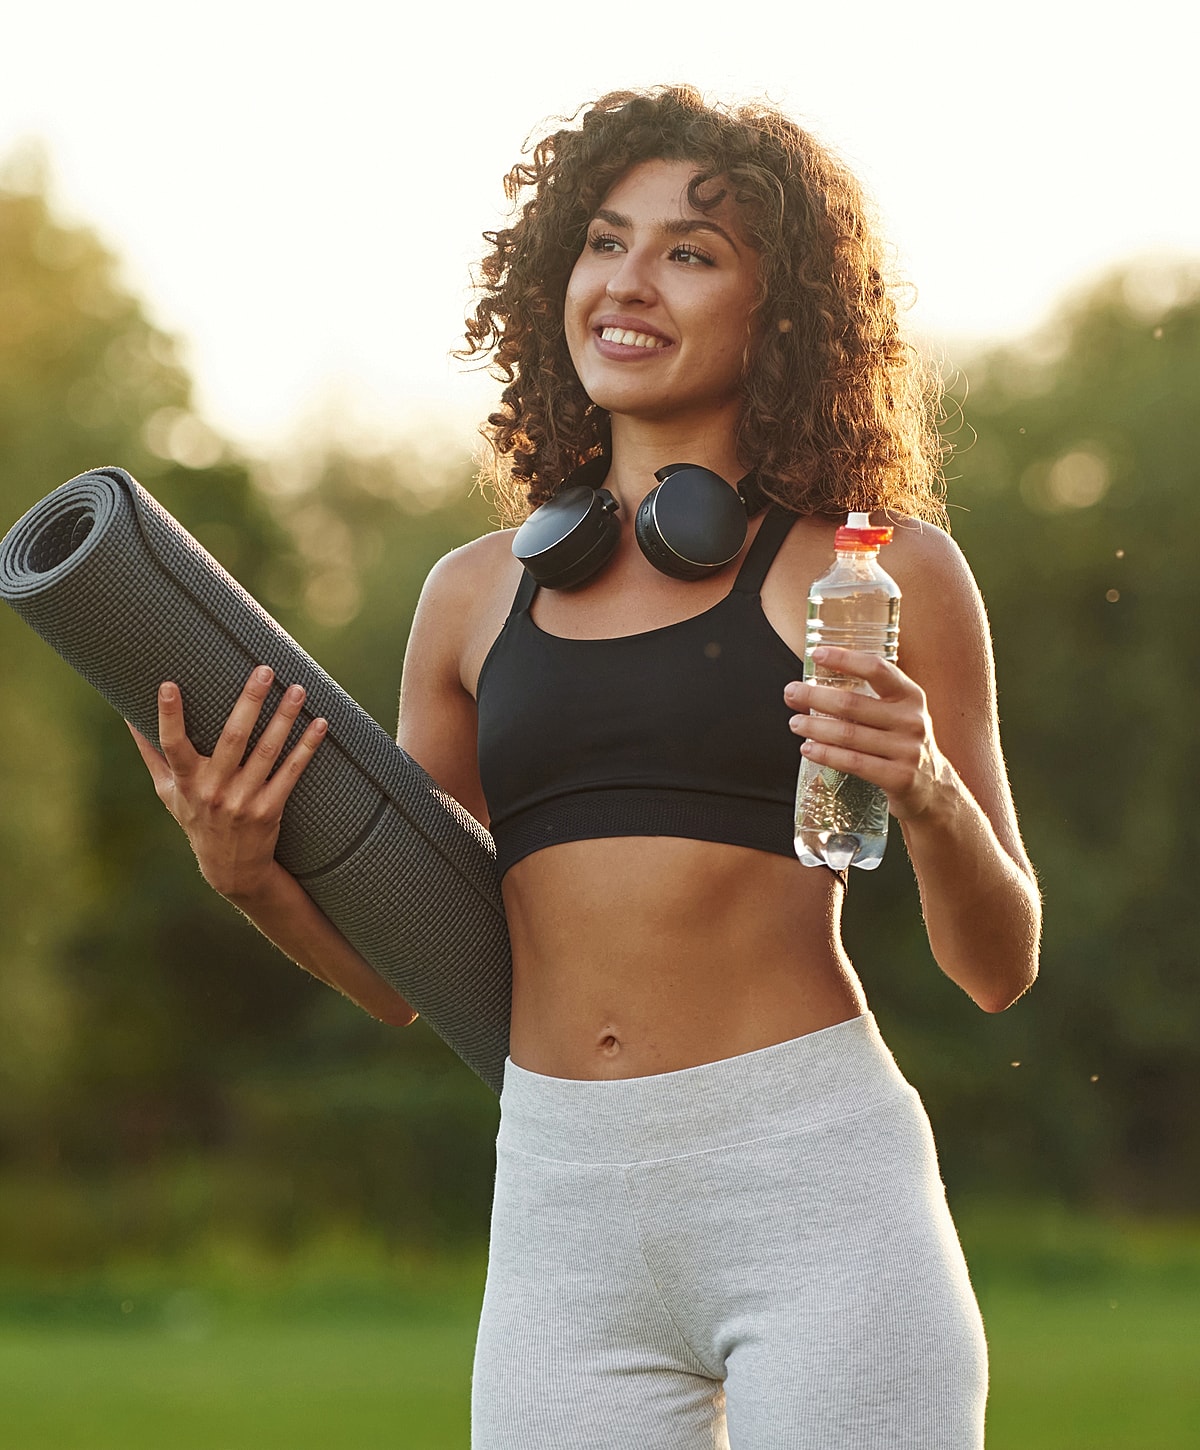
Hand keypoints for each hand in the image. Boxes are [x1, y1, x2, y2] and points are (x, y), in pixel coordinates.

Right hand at [127, 665, 327, 901]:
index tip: (169, 685)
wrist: (230, 868)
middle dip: (250, 702)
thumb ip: (151, 754)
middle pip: (233, 739)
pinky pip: (292, 772)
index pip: (172, 745)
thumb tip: (127, 715)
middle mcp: (214, 790)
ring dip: (285, 718)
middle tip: (265, 670)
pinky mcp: (270, 809)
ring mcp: (244, 800)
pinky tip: (320, 724)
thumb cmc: (196, 819)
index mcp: (186, 781)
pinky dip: (307, 747)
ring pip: (268, 751)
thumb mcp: (168, 792)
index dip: (169, 716)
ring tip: (298, 689)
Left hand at [784, 646, 949, 821]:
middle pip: (853, 703)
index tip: (817, 653)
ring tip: (795, 723)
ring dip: (815, 727)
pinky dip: (826, 754)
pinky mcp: (899, 777)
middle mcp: (911, 719)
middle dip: (815, 696)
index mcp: (910, 695)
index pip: (876, 669)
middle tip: (791, 692)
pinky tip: (808, 749)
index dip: (845, 659)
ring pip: (848, 735)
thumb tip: (806, 688)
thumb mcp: (896, 713)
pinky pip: (853, 762)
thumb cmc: (901, 742)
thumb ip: (863, 698)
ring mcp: (907, 750)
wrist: (932, 787)